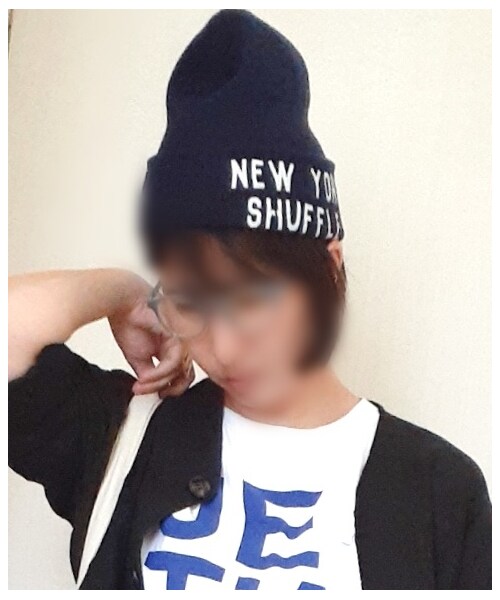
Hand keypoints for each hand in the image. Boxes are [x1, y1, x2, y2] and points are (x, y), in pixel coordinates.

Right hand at [108, 274, 194, 397]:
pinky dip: (158, 373)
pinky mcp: (177, 336)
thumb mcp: (137, 358)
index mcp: (171, 350)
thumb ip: (147, 374)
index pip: (182, 375)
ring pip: (179, 371)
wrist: (122, 304)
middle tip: (153, 395)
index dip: (172, 389)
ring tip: (141, 385)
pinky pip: (173, 362)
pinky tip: (144, 377)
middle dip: (170, 390)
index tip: (157, 395)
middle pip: (186, 376)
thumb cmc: (129, 323)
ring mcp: (180, 340)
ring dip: (158, 383)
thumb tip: (149, 389)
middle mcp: (179, 346)